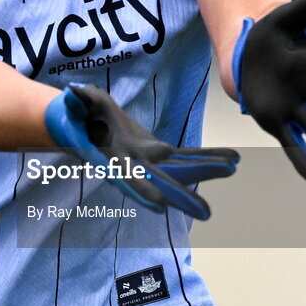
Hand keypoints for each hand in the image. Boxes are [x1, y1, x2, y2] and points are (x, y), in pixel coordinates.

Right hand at [44, 82, 238, 219]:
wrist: (82, 125)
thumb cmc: (78, 115)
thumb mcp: (78, 105)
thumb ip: (79, 101)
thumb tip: (73, 92)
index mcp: (114, 160)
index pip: (129, 178)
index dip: (142, 190)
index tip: (159, 205)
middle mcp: (135, 165)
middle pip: (162, 181)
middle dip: (183, 196)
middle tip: (206, 213)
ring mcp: (148, 160)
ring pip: (180, 170)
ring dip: (205, 171)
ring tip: (232, 169)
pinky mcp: (157, 150)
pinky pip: (185, 157)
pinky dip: (206, 158)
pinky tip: (231, 160)